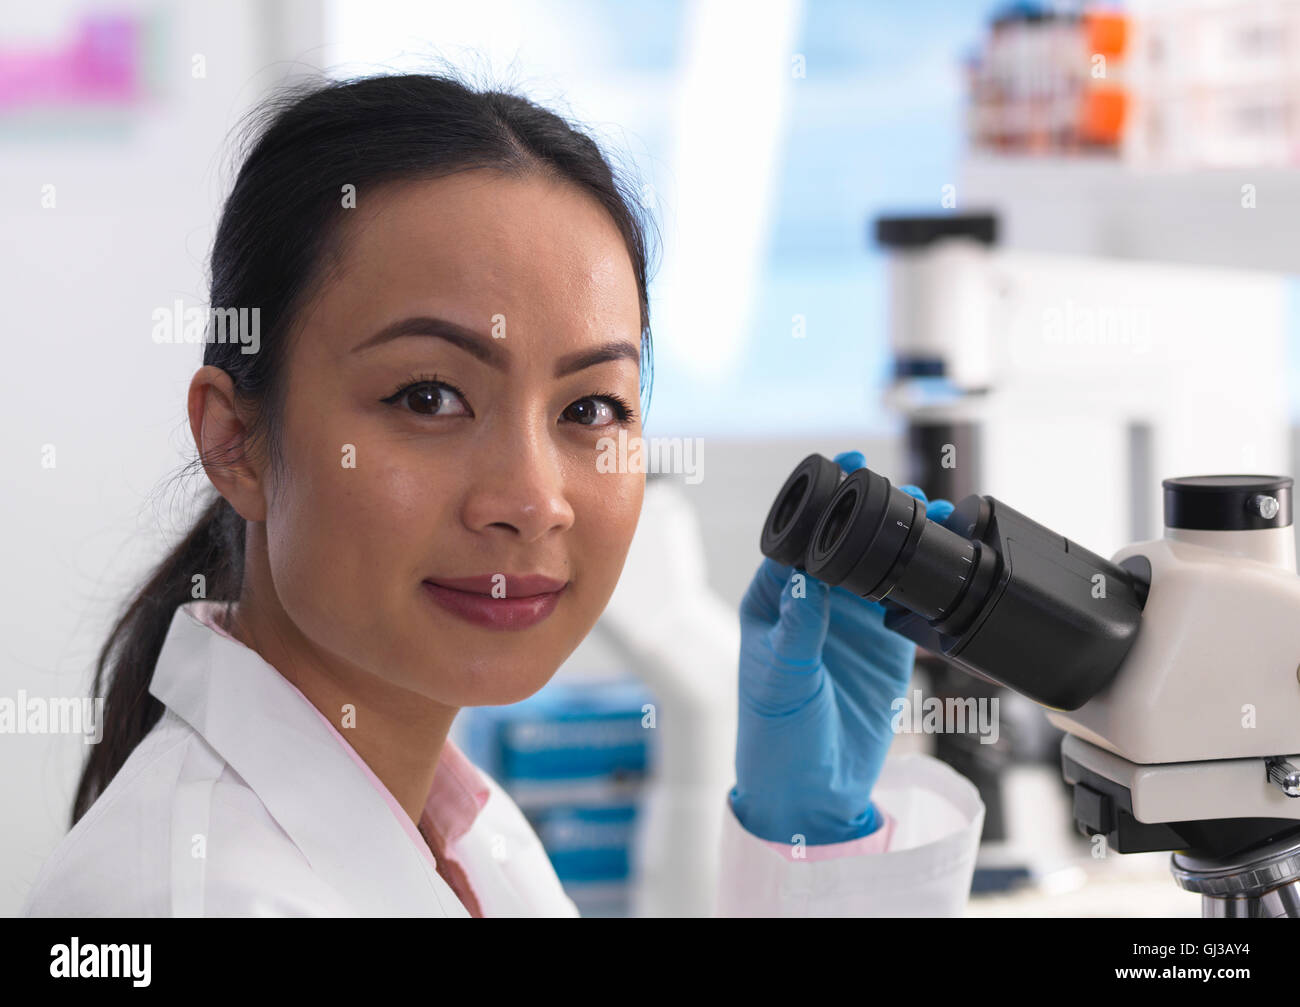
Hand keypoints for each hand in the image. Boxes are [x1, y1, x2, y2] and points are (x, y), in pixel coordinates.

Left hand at [730, 451, 953, 845]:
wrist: (812, 794)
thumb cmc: (774, 737)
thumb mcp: (781, 677)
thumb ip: (799, 626)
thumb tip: (809, 575)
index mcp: (773, 601)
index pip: (798, 541)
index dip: (823, 506)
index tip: (847, 472)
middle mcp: (811, 605)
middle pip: (844, 545)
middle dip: (872, 514)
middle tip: (906, 490)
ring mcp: (850, 625)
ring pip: (879, 568)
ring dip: (904, 541)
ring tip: (936, 513)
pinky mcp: (884, 648)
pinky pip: (906, 603)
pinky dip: (925, 580)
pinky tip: (945, 557)